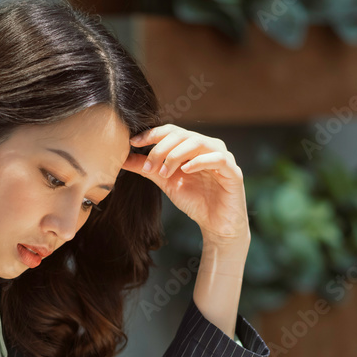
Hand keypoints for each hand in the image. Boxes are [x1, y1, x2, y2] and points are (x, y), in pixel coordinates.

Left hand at [122, 124, 249, 246]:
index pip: (172, 131)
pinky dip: (199, 161)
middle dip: (161, 149)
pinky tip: (185, 170)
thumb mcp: (165, 181)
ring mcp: (223, 157)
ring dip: (176, 155)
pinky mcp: (233, 171)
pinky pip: (217, 158)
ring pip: (198, 142)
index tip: (133, 142)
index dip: (152, 134)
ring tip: (164, 172)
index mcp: (193, 146)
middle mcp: (208, 146)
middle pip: (182, 135)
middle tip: (148, 167)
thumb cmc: (194, 200)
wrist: (216, 225)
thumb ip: (147, 168)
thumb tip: (123, 158)